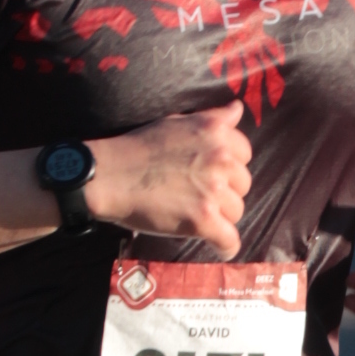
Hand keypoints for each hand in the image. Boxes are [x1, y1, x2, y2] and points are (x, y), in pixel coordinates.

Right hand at [87, 101, 250, 257]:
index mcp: (215, 132)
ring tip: (198, 216)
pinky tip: (219, 246)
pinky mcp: (202, 219)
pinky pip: (229, 239)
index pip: (244, 153)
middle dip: (226, 191)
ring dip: (222, 216)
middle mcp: (219, 158)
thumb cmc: (138, 148)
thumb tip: (238, 109)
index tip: (213, 174)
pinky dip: (226, 246)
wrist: (109, 175)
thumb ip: (212, 118)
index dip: (229, 166)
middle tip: (200, 196)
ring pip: (236, 211)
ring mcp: (212, 190)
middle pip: (243, 184)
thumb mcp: (176, 122)